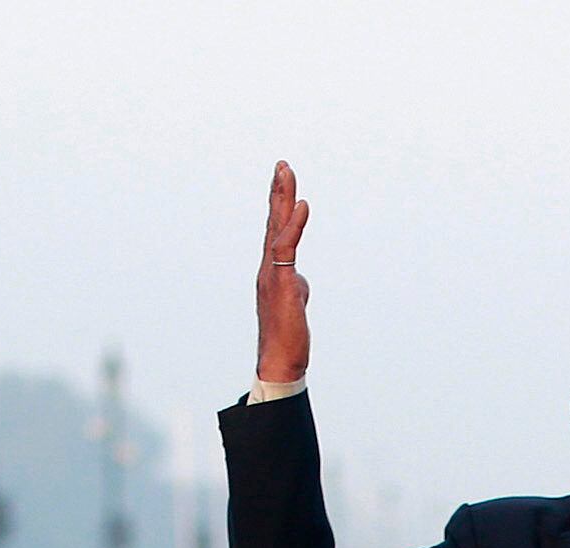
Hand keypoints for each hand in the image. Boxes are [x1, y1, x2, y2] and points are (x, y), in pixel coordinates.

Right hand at [256, 160, 311, 387]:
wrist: (280, 359)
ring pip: (277, 228)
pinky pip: (286, 248)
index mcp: (272, 270)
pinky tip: (302, 205)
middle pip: (273, 221)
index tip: (282, 179)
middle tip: (282, 165)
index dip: (279, 204)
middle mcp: (268, 267)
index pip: (275, 230)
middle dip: (277, 191)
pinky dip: (294, 224)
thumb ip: (295, 286)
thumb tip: (299, 281)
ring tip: (286, 172)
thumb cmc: (287, 336)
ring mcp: (273, 273)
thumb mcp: (294, 303)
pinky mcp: (282, 283)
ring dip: (282, 198)